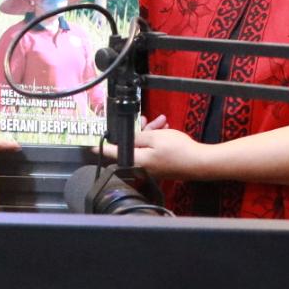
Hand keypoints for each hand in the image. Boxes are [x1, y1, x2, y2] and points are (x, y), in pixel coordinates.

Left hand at [100, 120, 217, 180]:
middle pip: (130, 148)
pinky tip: (164, 128)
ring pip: (143, 147)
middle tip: (143, 119)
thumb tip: (120, 140)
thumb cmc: (178, 150)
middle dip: (136, 130)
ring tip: (161, 121)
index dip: (102, 146)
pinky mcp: (160, 167)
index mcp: (136, 161)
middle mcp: (141, 167)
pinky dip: (155, 140)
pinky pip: (151, 151)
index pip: (114, 154)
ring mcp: (151, 168)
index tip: (89, 143)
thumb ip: (136, 137)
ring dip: (149, 132)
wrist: (199, 162)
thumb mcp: (155, 137)